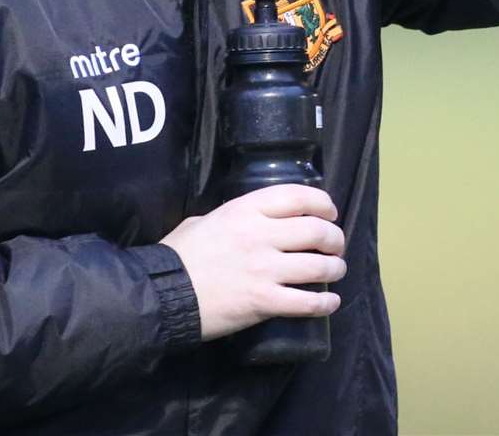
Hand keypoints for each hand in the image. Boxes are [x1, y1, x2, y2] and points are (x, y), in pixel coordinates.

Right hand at [159, 184, 346, 340]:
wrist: (163, 295)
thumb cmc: (178, 256)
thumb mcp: (201, 221)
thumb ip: (227, 218)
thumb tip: (242, 222)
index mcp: (244, 210)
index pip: (297, 196)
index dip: (322, 203)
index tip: (329, 212)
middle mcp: (260, 236)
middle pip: (316, 230)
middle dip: (334, 238)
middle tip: (336, 245)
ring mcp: (264, 269)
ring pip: (318, 265)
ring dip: (335, 268)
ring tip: (336, 271)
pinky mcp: (265, 302)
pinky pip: (307, 302)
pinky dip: (325, 303)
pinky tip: (330, 302)